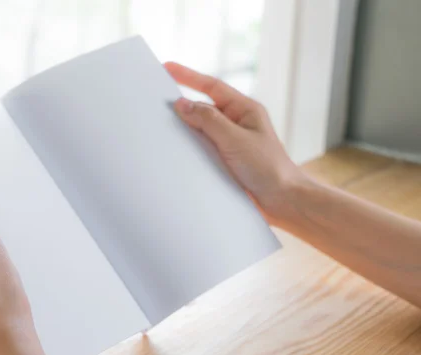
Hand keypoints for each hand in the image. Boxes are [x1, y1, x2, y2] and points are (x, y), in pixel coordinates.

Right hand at [165, 62, 307, 224]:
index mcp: (244, 110)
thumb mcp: (236, 140)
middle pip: (202, 108)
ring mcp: (229, 143)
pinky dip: (188, 150)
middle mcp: (236, 124)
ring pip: (199, 131)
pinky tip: (174, 153)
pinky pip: (201, 150)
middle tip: (155, 102)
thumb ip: (209, 120)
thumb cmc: (269, 168)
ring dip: (183, 130)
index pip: (211, 87)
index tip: (167, 67)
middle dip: (181, 106)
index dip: (188, 76)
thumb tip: (182, 104)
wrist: (282, 202)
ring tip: (160, 129)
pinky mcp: (224, 162)